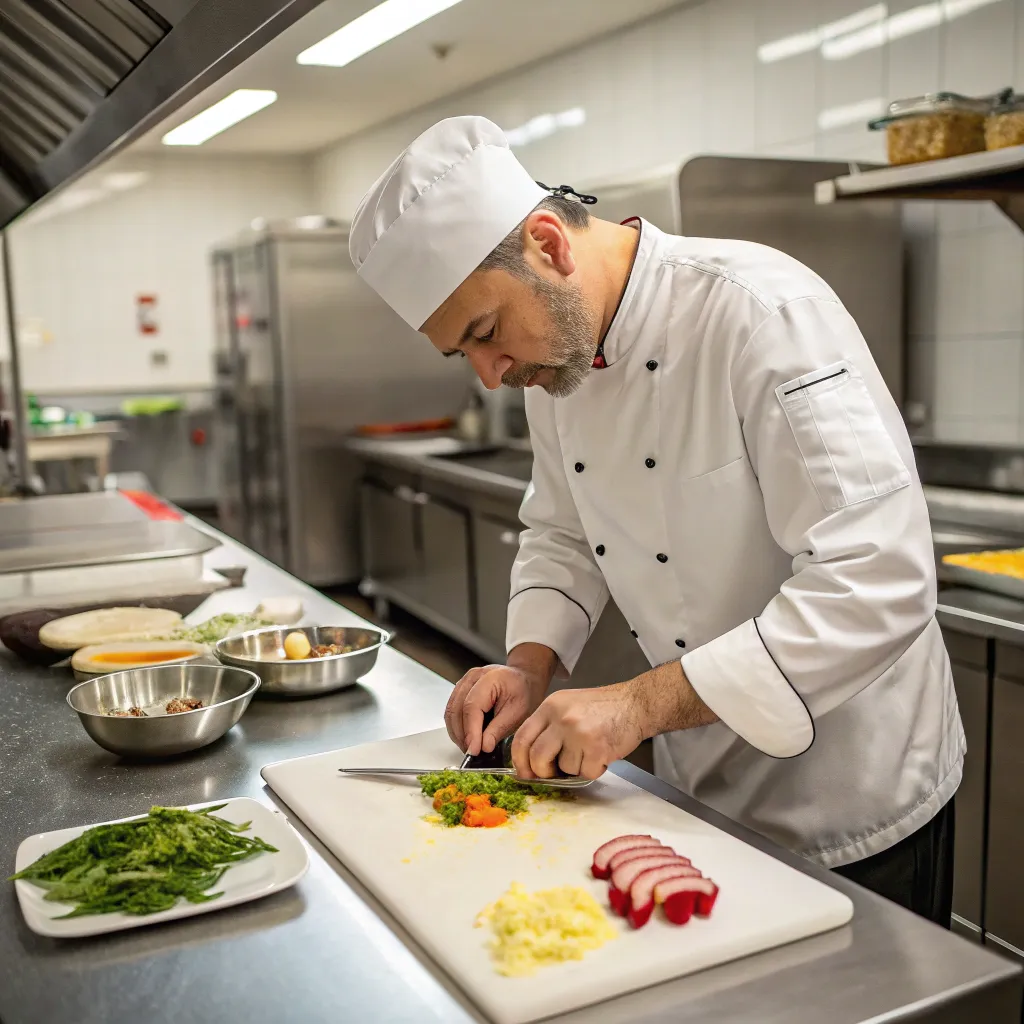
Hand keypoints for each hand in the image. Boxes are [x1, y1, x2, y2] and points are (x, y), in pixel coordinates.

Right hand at [444, 664, 546, 755]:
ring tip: (470, 747)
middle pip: (457, 709)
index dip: (471, 731)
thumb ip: (500, 728)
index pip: (472, 707)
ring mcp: (464, 682)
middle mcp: (472, 677)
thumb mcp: (518, 712)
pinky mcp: (460, 690)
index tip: (474, 750)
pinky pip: (451, 711)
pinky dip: (456, 727)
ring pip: (450, 711)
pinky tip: (466, 738)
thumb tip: (484, 746)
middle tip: (473, 752)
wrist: (524, 680)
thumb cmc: (523, 692)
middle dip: (463, 735)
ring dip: (457, 733)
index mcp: (489, 678)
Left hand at [511, 682, 645, 780]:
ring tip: (589, 752)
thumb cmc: (604, 708)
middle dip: (543, 772)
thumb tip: (530, 760)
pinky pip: (585, 773)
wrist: (636, 703)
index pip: (521, 738)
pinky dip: (594, 769)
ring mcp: (578, 733)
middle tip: (554, 773)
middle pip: (536, 757)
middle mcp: (561, 718)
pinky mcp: (596, 748)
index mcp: (550, 706)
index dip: (519, 761)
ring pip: (563, 768)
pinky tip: (602, 754)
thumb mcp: (568, 706)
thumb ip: (548, 727)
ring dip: (576, 768)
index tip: (525, 772)